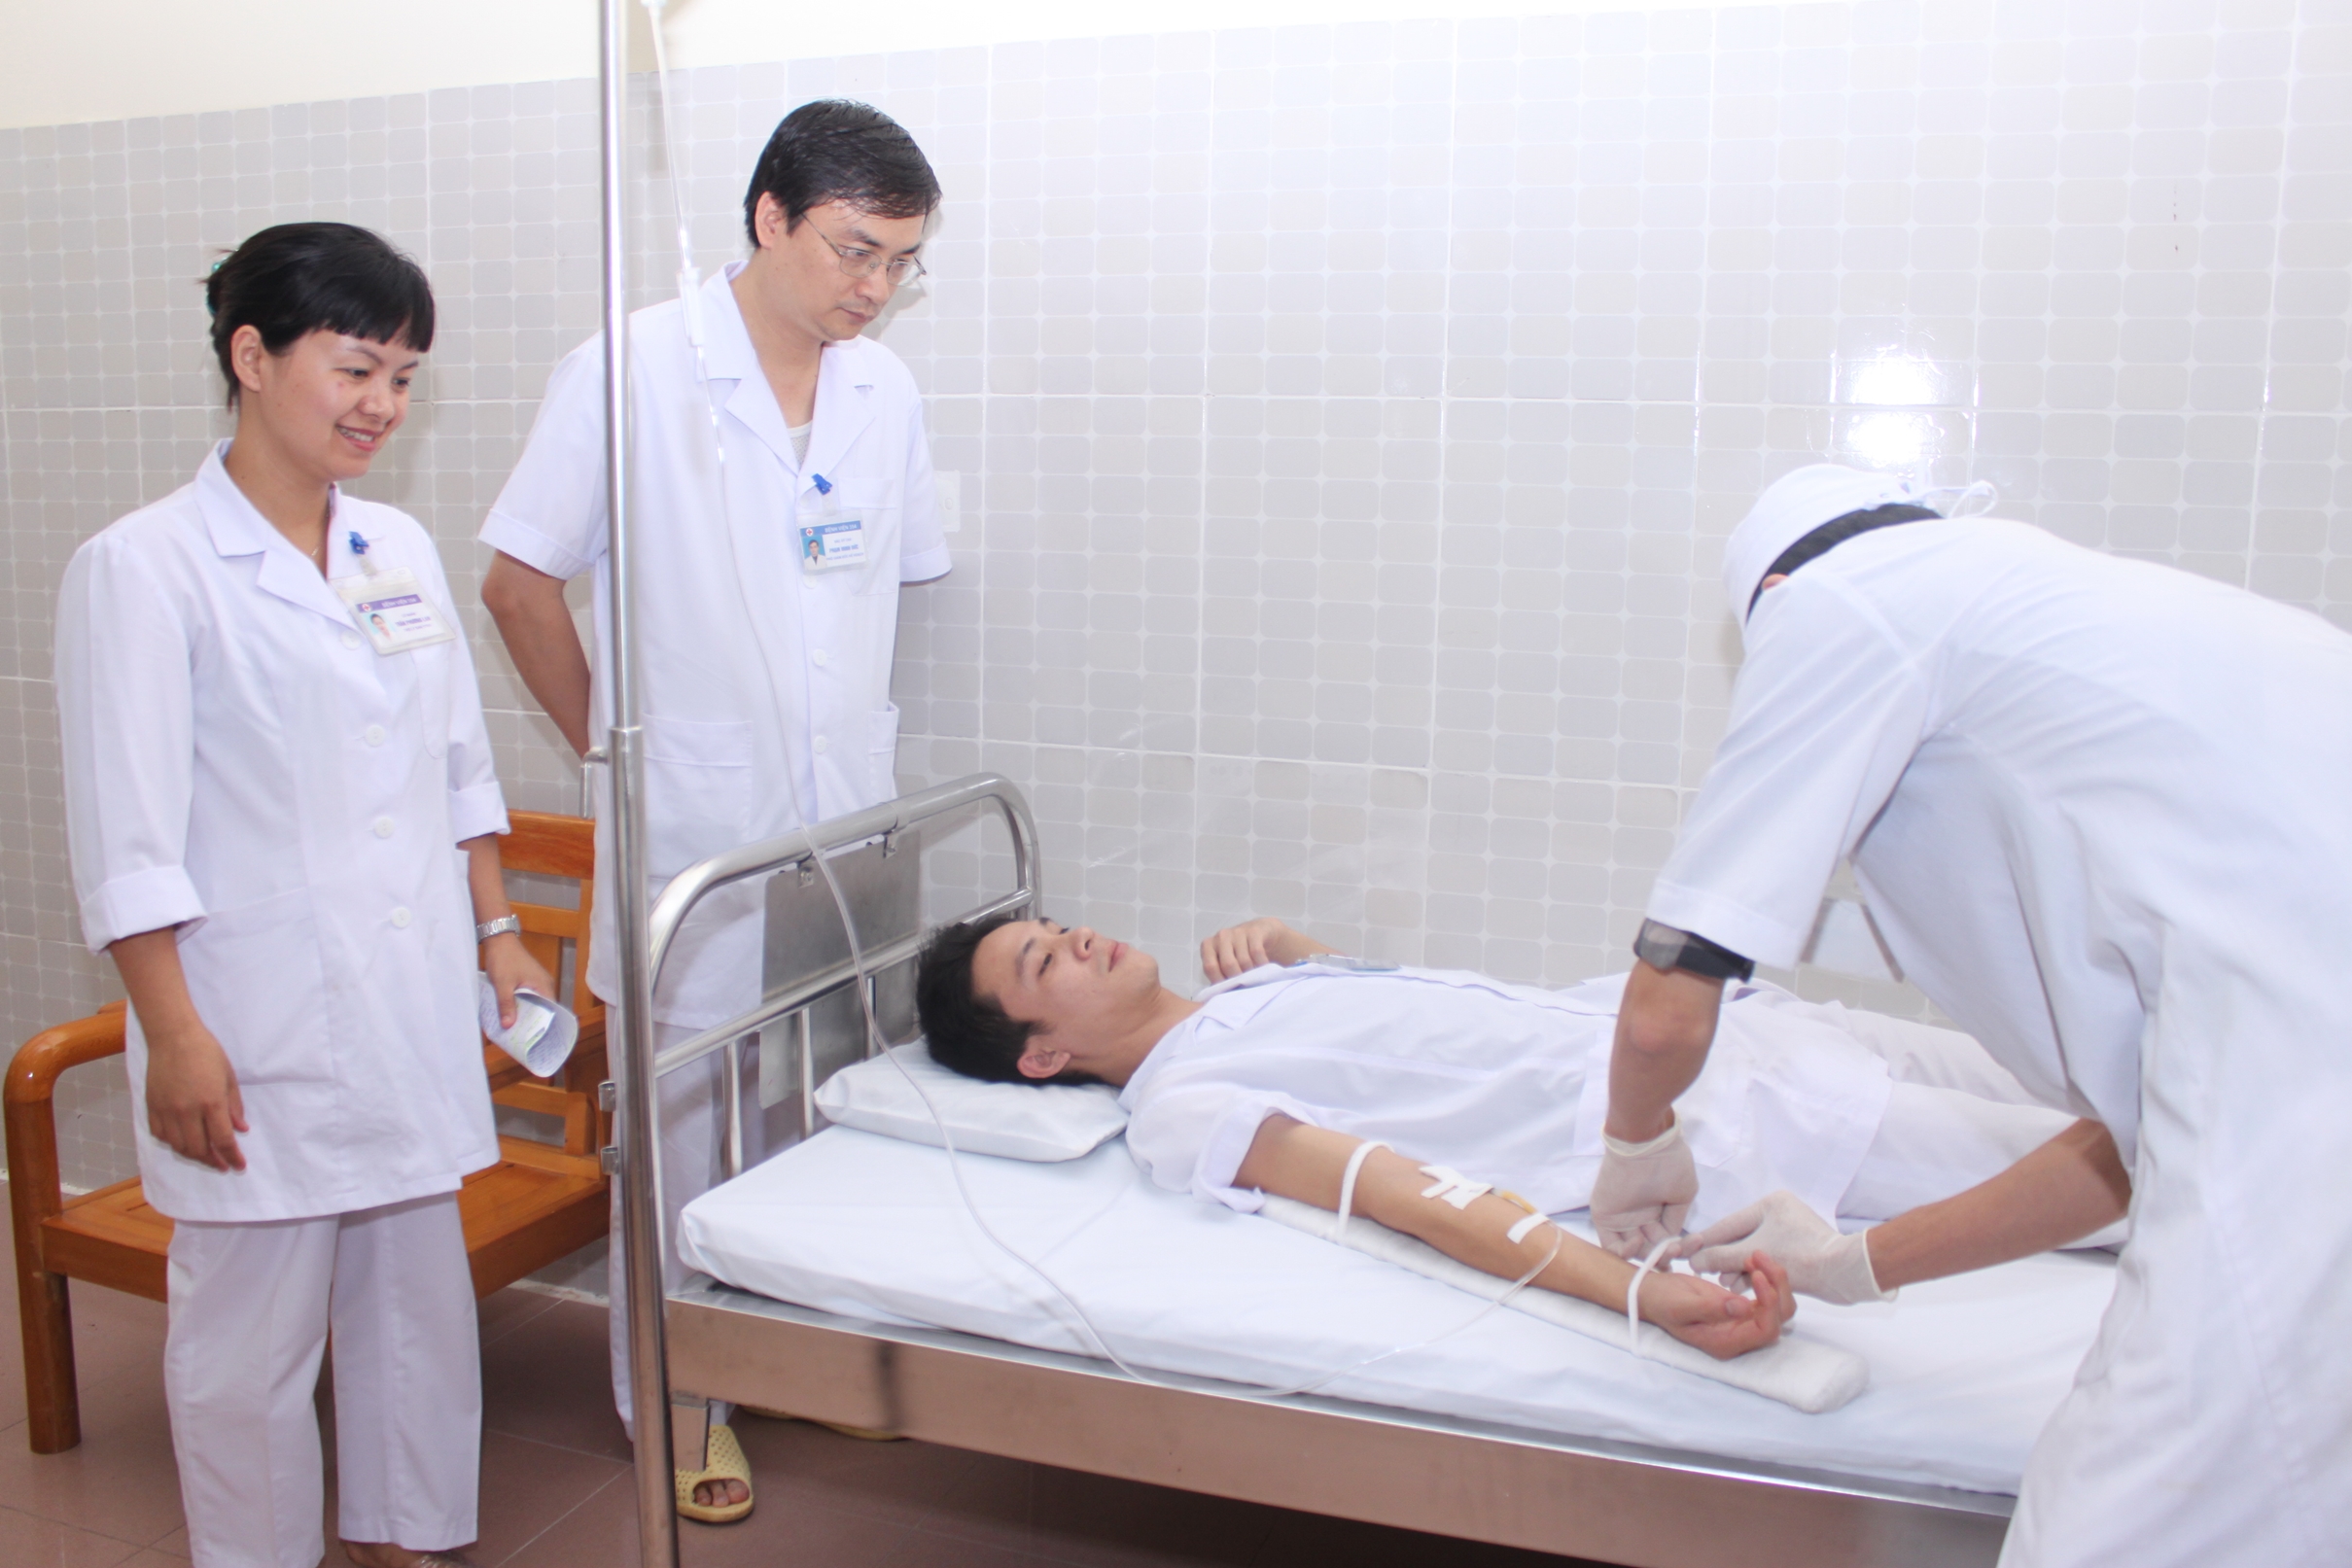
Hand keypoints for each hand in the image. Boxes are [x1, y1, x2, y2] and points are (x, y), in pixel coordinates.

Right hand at [143, 1022, 247, 1172]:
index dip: (232, 1157)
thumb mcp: (228, 1077)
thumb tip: (240, 1129)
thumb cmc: (206, 1052)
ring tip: (205, 1155)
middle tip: (223, 1164)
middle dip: (213, 1161)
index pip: (222, 1140)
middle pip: (198, 1149)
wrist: (173, 1037)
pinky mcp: (152, 1107)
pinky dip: (173, 1142)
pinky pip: (160, 1135)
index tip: (238, 1166)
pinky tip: (183, 1141)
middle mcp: (187, 1111)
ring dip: (193, 1155)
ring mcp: (166, 1110)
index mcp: (210, 1102)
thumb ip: (234, 1106)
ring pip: (178, 1146)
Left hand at [480, 931, 555, 1032]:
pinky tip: (511, 1013)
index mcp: (544, 986)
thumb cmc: (504, 959)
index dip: (544, 1025)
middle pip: (542, 1009)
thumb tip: (509, 1026)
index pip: (550, 1011)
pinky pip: (528, 997)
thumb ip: (506, 1005)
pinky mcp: (528, 980)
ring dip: (526, 1014)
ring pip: (534, 1003)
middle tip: (523, 1039)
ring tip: (517, 1030)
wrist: (498, 939)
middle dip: (533, 1023)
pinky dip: (522, 1006)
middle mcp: (544, 984)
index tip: (535, 1039)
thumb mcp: (503, 984)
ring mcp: (536, 982)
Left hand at [1200, 917, 1329, 981]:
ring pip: (1244, 960)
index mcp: (1208, 945)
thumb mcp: (1224, 963)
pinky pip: (1257, 953)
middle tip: (1245, 985)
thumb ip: (1219, 977)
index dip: (1220, 981)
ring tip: (1255, 977)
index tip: (1229, 990)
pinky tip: (1263, 968)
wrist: (1260, 933)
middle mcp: (1221, 936)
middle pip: (1228, 965)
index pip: (1210, 967)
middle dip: (1238, 978)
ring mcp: (1237, 932)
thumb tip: (1215, 1000)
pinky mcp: (1254, 931)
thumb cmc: (1238, 954)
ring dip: (1251, 973)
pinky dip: (1261, 964)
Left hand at [1589, 1116, 1696, 1257]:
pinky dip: (1625, 1252)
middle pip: (1650, 1248)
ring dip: (1649, 1255)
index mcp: (1657, 1209)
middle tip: (1676, 1252)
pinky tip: (1639, 1242)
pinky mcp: (1604, 1216)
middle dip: (1665, 1256)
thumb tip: (1670, 1238)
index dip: (1676, 1250)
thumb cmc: (1669, 1164)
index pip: (1664, 1240)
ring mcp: (1621, 1217)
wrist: (1646, 1142)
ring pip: (1633, 1250)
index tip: (1690, 1250)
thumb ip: (1676, 1220)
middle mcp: (1639, 1215)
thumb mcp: (1683, 1194)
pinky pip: (1611, 1245)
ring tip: (1665, 1249)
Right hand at [1640, 1253, 1792, 1359]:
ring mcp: (1742, 1323)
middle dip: (1777, 1288)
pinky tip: (1752, 1260)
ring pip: (1777, 1308)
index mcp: (1727, 1343)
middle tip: (1760, 1258)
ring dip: (1774, 1281)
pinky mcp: (1742, 1308)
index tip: (1757, 1275)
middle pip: (1778, 1320)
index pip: (1765, 1330)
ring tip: (1757, 1256)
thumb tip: (1745, 1308)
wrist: (1652, 1294)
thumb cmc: (1663, 1301)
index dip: (1769, 1304)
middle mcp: (1740, 1337)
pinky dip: (1765, 1278)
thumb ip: (1712, 1309)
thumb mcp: (1682, 1305)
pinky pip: (1766, 1297)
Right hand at [1676, 1190, 1891, 1304]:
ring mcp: (1790, 1231)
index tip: (1684, 1252)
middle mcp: (1780, 1213)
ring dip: (1738, 1268)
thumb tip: (1694, 1260)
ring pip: (1753, 1251)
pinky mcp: (1799, 1250)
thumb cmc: (1798, 1256)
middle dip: (1723, 1258)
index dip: (1705, 1241)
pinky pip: (1767, 1259)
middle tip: (1703, 1272)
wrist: (1843, 1273)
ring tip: (1724, 1283)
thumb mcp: (1753, 1255)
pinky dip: (1755, 1272)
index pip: (1728, 1225)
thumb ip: (1720, 1256)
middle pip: (1740, 1238)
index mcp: (1770, 1203)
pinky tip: (1741, 1285)